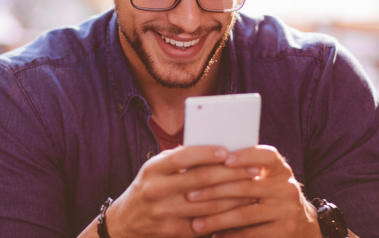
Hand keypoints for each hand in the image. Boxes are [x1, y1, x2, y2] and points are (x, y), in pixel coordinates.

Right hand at [105, 146, 258, 237]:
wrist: (125, 223)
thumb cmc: (148, 189)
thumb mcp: (155, 170)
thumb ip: (179, 159)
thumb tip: (215, 149)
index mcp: (153, 169)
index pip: (182, 157)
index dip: (206, 153)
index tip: (228, 150)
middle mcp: (157, 190)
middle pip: (201, 179)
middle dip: (231, 173)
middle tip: (253, 169)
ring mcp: (165, 213)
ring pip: (208, 203)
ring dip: (235, 196)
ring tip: (253, 188)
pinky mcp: (174, 231)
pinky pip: (206, 222)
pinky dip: (225, 215)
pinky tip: (240, 209)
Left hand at [186, 145, 322, 237]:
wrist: (301, 225)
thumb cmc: (269, 196)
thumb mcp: (265, 180)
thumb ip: (243, 171)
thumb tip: (202, 162)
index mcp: (280, 170)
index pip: (266, 156)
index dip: (246, 155)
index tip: (224, 158)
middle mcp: (287, 188)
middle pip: (246, 186)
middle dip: (213, 191)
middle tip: (189, 195)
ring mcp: (287, 211)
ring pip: (244, 214)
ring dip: (216, 219)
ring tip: (196, 223)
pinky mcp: (284, 232)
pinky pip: (250, 234)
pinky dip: (229, 235)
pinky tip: (214, 235)